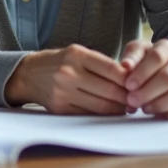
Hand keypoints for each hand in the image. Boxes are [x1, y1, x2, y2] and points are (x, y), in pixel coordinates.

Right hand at [4, 44, 128, 114]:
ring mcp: (63, 91)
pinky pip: (88, 113)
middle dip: (127, 98)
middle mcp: (69, 73)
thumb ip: (100, 64)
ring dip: (118, 109)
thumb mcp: (77, 53)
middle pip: (108, 90)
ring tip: (127, 108)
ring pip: (101, 105)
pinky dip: (103, 114)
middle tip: (137, 100)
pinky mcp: (60, 107)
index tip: (139, 84)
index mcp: (76, 55)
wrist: (28, 74)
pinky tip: (110, 112)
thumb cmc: (58, 62)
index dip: (129, 80)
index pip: (111, 69)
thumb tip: (130, 79)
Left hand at [119, 39, 167, 116]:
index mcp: (167, 47)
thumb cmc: (149, 64)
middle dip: (147, 91)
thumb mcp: (138, 55)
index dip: (141, 72)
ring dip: (158, 104)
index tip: (128, 85)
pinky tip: (157, 113)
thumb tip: (126, 65)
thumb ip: (131, 57)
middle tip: (132, 101)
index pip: (157, 57)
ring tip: (144, 108)